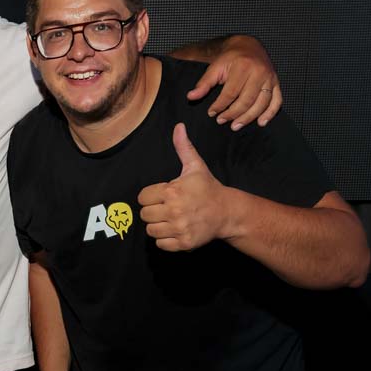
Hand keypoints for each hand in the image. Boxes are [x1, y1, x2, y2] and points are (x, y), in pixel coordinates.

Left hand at [138, 125, 234, 251]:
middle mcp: (174, 211)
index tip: (162, 196)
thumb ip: (183, 147)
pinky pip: (161, 244)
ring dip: (158, 226)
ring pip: (151, 231)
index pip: (143, 197)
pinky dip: (165, 240)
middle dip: (153, 211)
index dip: (151, 196)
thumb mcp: (195, 167)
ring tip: (170, 219)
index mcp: (172, 191)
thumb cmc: (208, 188)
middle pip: (144, 215)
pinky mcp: (184, 243)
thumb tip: (179, 126)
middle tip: (166, 208)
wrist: (227, 212)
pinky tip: (175, 230)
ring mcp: (179, 228)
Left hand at [186, 36, 280, 129]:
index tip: (212, 113)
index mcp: (243, 66)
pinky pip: (276, 101)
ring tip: (236, 126)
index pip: (231, 92)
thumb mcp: (215, 67)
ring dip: (249, 117)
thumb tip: (191, 97)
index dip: (220, 105)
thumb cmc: (230, 58)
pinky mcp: (276, 83)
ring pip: (262, 103)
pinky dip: (270, 113)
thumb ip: (204, 83)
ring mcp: (270, 78)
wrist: (248, 46)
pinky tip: (261, 123)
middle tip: (222, 121)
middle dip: (233, 113)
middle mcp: (259, 72)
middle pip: (247, 100)